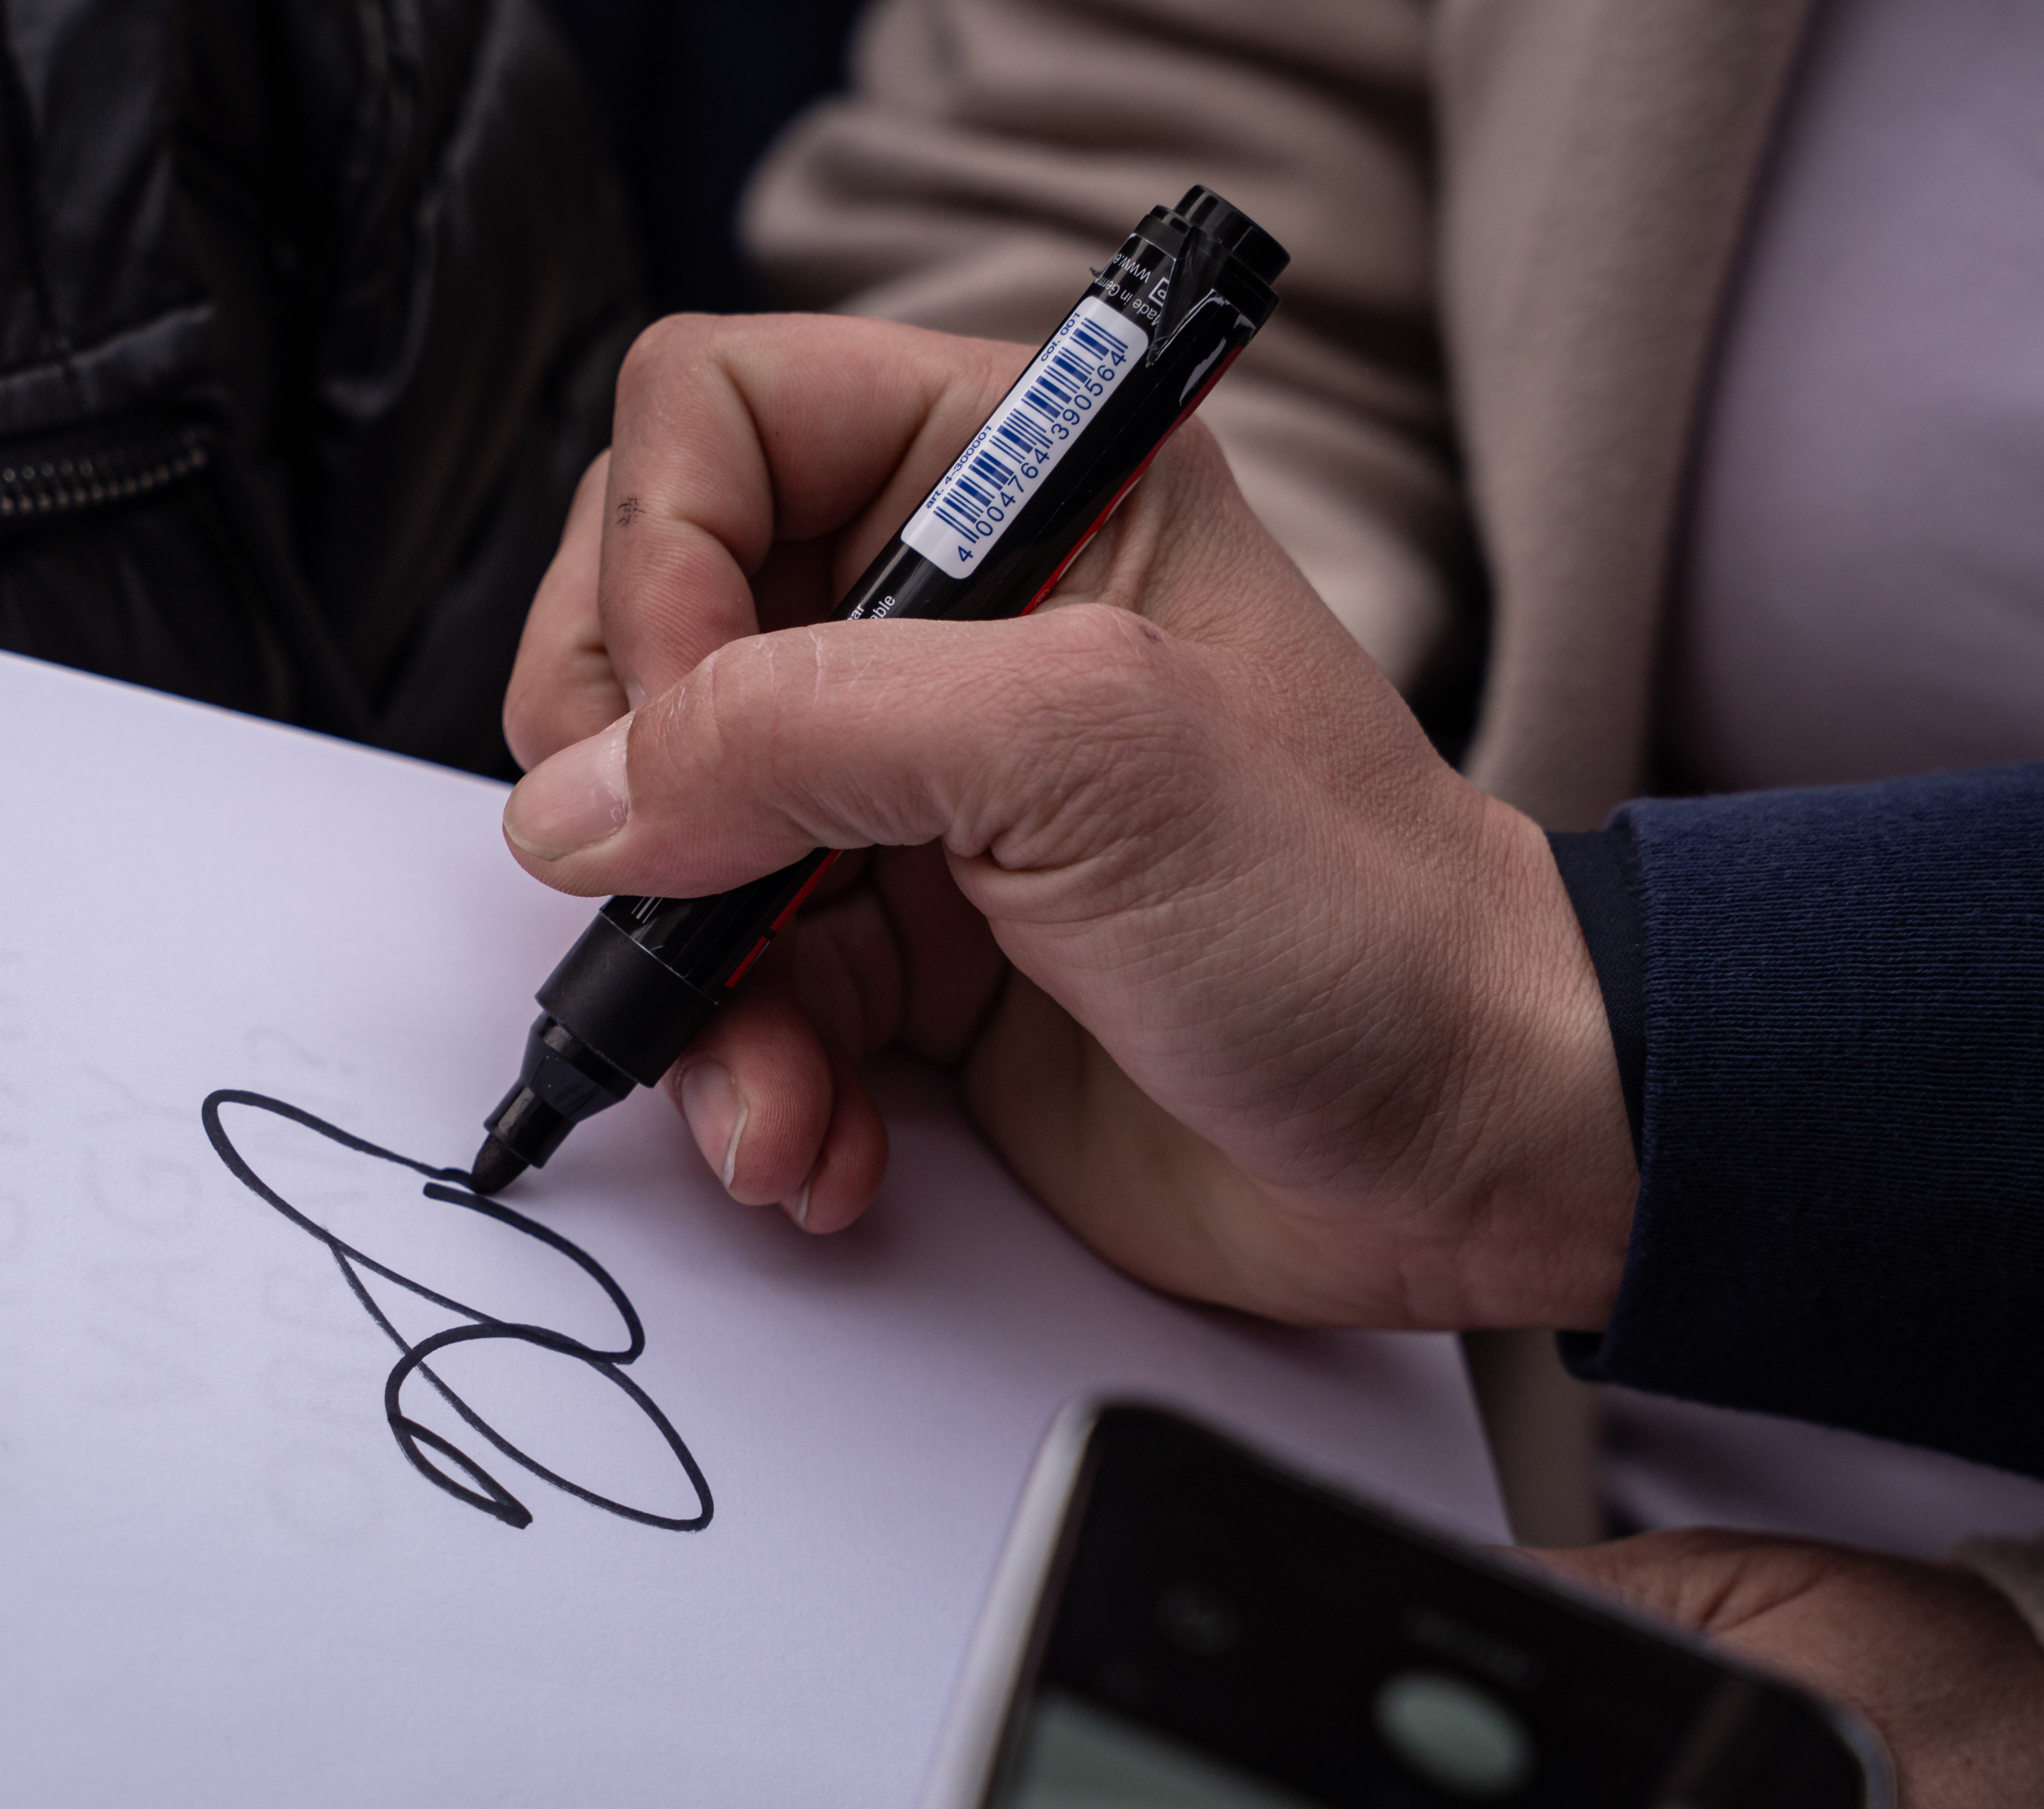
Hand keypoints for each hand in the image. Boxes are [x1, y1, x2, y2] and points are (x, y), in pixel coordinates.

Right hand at [499, 314, 1631, 1331]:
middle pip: (638, 642)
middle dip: (638, 807)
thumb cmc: (1353, 918)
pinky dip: (755, 1090)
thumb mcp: (1085, 754)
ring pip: (663, 853)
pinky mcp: (898, 962)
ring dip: (699, 1001)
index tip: (694, 721)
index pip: (712, 425)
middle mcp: (936, 625)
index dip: (659, 564)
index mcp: (1006, 480)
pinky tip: (823, 1147)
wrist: (1461, 1146)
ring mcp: (905, 803)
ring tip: (781, 1100)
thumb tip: (582, 800)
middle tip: (686, 903)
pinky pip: (733, 1005)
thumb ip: (804, 731)